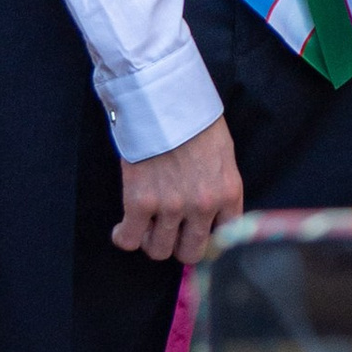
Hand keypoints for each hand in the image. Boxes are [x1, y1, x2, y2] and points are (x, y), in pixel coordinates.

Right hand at [115, 114, 241, 263]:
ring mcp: (171, 206)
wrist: (164, 99)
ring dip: (150, 241)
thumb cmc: (193, 121)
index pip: (225, 240)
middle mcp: (203, 206)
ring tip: (145, 226)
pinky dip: (124, 237)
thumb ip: (218, 187)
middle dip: (178, 245)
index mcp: (228, 193)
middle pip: (190, 252)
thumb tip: (209, 218)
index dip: (206, 240)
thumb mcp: (222, 156)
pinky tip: (123, 228)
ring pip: (159, 250)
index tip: (194, 235)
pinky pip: (129, 239)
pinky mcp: (140, 202)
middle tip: (168, 232)